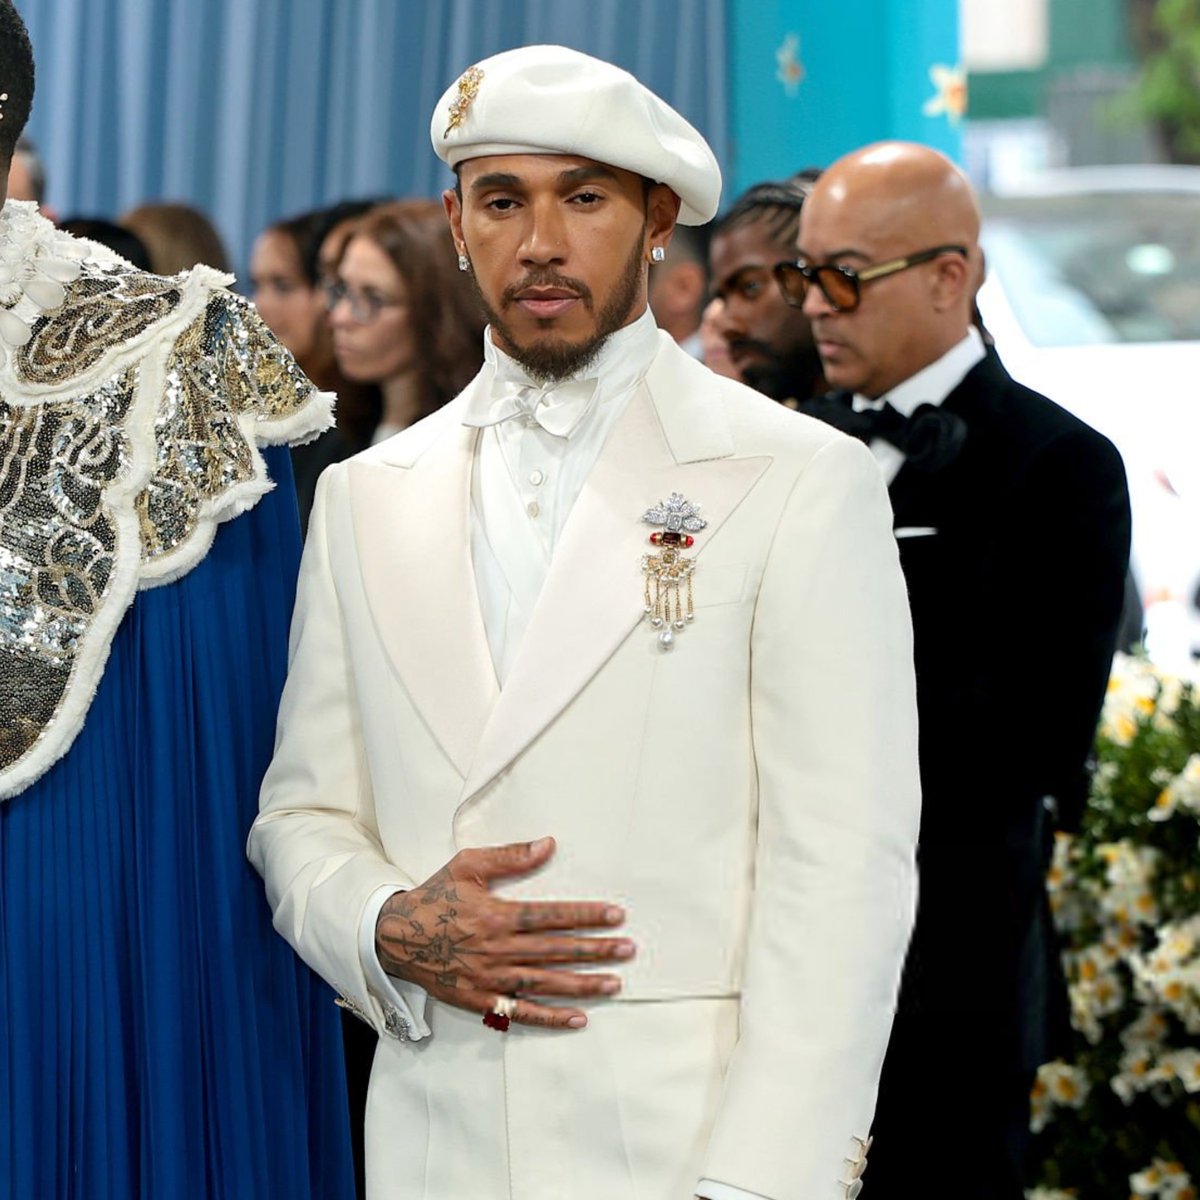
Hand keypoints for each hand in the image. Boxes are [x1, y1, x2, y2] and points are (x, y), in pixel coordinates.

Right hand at [374, 836, 632, 1028]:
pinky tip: (579, 1018)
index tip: (616, 915)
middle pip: (556, 950)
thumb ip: (509, 856)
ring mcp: (491, 978)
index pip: (552, 915)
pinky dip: (550, 1017)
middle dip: (596, 950)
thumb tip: (549, 844)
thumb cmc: (435, 896)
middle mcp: (498, 949)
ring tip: (615, 983)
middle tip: (628, 950)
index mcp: (498, 915)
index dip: (586, 915)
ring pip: (545, 983)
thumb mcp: (468, 865)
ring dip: (582, 984)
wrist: (394, 937)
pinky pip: (520, 1012)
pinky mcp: (481, 1000)